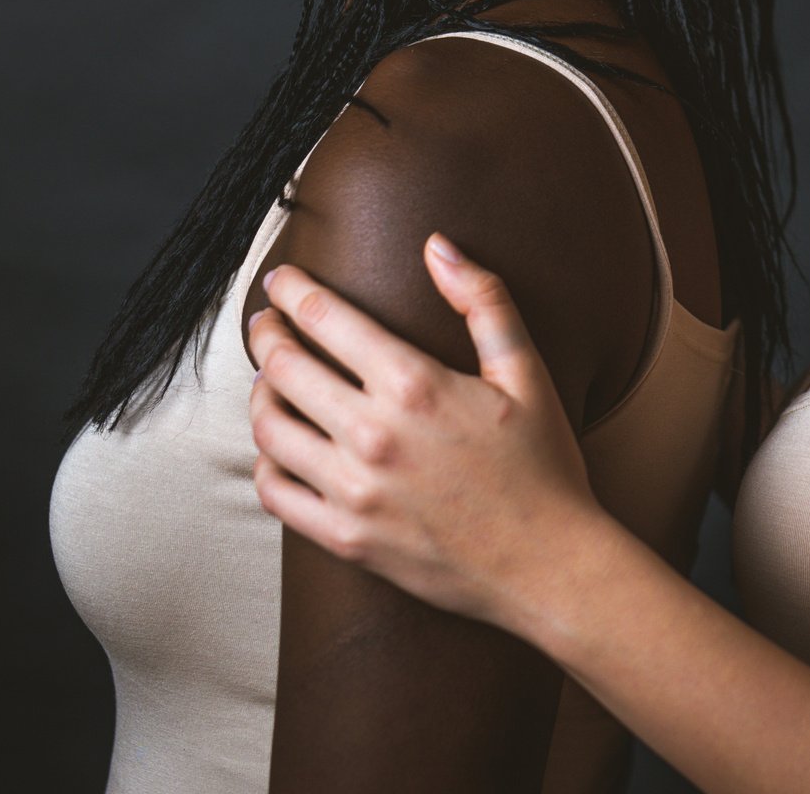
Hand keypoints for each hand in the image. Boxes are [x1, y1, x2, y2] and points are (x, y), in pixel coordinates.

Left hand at [246, 233, 606, 632]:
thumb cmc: (543, 465)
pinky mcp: (345, 537)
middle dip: (266, 334)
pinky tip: (281, 447)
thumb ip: (483, 301)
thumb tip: (438, 245)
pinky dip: (266, 462)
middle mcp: (373, 435)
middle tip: (265, 322)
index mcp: (415, 385)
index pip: (325, 319)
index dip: (293, 291)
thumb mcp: (526, 372)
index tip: (281, 281)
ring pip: (270, 428)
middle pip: (284, 368)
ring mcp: (353, 491)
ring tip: (271, 380)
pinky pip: (275, 492)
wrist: (548, 565)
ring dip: (261, 394)